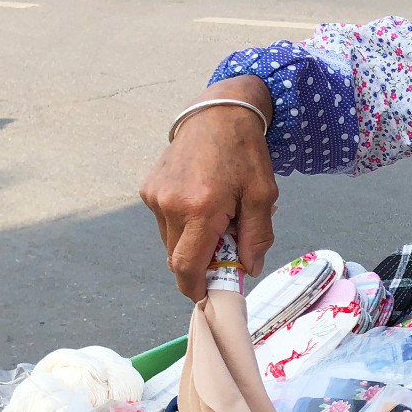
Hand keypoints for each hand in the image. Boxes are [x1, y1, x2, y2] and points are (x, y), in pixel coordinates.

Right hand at [139, 78, 277, 300]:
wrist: (219, 114)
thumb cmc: (246, 154)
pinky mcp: (148, 188)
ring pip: (170, 241)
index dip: (194, 288)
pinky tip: (203, 202)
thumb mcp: (262, 197)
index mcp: (200, 208)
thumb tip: (247, 270)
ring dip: (192, 242)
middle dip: (200, 263)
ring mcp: (154, 196)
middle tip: (227, 249)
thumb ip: (256, 237)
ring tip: (218, 218)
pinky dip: (183, 224)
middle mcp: (170, 204)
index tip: (206, 298)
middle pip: (178, 257)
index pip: (187, 266)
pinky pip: (165, 221)